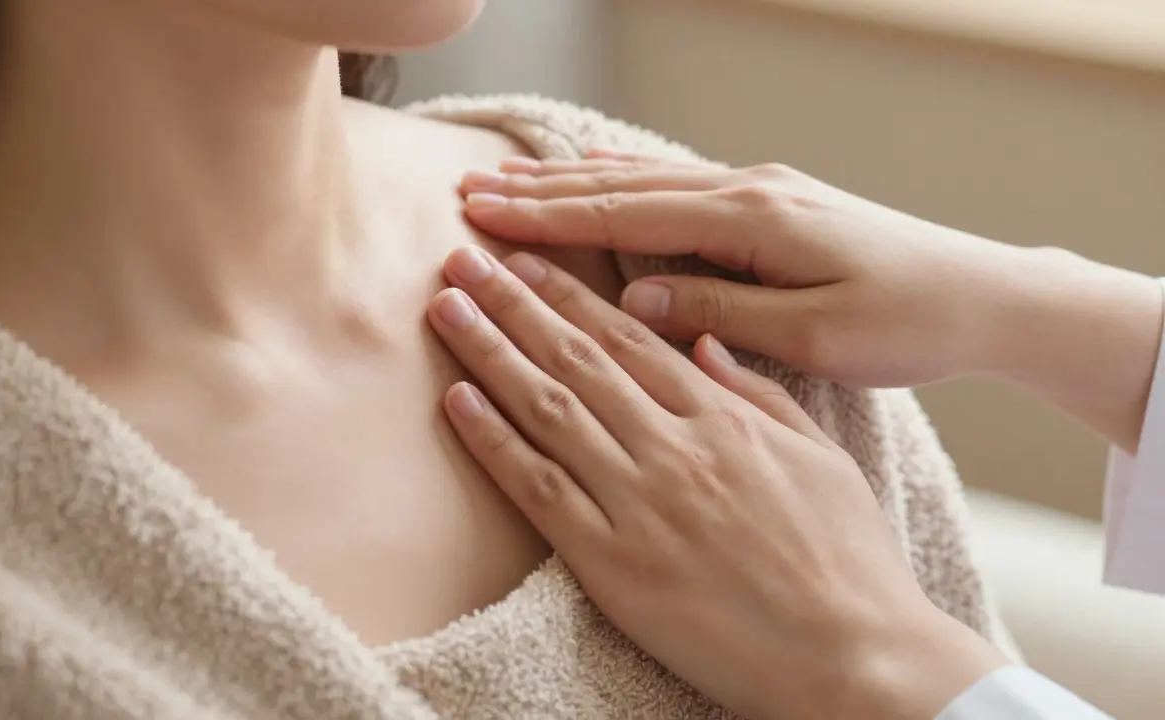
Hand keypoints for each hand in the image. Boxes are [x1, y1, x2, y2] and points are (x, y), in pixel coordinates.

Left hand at [425, 245, 1008, 719]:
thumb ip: (758, 392)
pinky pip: (541, 491)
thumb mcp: (820, 455)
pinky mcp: (614, 565)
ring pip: (549, 409)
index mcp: (723, 418)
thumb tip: (701, 342)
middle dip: (514, 301)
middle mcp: (674, 448)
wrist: (854, 657)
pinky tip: (457, 400)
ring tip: (446, 308)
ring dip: (490, 352)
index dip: (569, 294)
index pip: (629, 338)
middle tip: (462, 259)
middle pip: (577, 358)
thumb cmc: (847, 559)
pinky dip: (495, 442)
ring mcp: (640, 503)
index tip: (528, 259)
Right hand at [460, 155, 1162, 451]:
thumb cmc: (906, 321)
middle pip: (625, 188)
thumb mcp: (813, 334)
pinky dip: (626, 182)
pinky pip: (678, 187)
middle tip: (473, 194)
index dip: (551, 218)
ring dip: (575, 184)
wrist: (981, 294)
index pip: (628, 217)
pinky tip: (597, 174)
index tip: (486, 217)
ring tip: (512, 183)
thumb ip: (719, 313)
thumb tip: (636, 300)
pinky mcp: (771, 205)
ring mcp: (760, 192)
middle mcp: (749, 192)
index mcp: (753, 222)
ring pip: (647, 181)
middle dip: (545, 192)